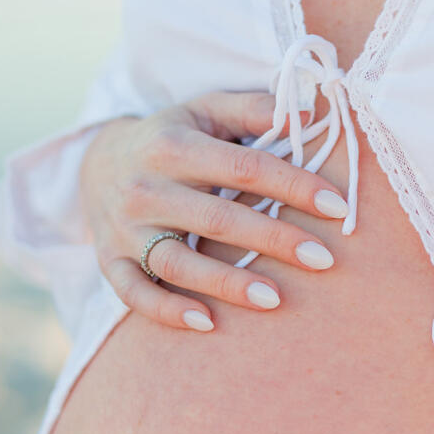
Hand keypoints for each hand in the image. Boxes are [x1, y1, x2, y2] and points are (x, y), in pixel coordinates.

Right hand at [79, 91, 348, 330]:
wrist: (95, 164)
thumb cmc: (168, 140)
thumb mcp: (203, 112)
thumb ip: (250, 110)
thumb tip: (305, 111)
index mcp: (172, 145)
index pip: (244, 167)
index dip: (293, 186)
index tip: (338, 207)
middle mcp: (145, 188)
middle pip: (218, 218)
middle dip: (274, 240)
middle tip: (323, 259)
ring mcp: (125, 230)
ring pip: (178, 262)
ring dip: (227, 283)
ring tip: (275, 299)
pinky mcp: (109, 262)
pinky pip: (135, 293)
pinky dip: (167, 310)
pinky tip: (206, 323)